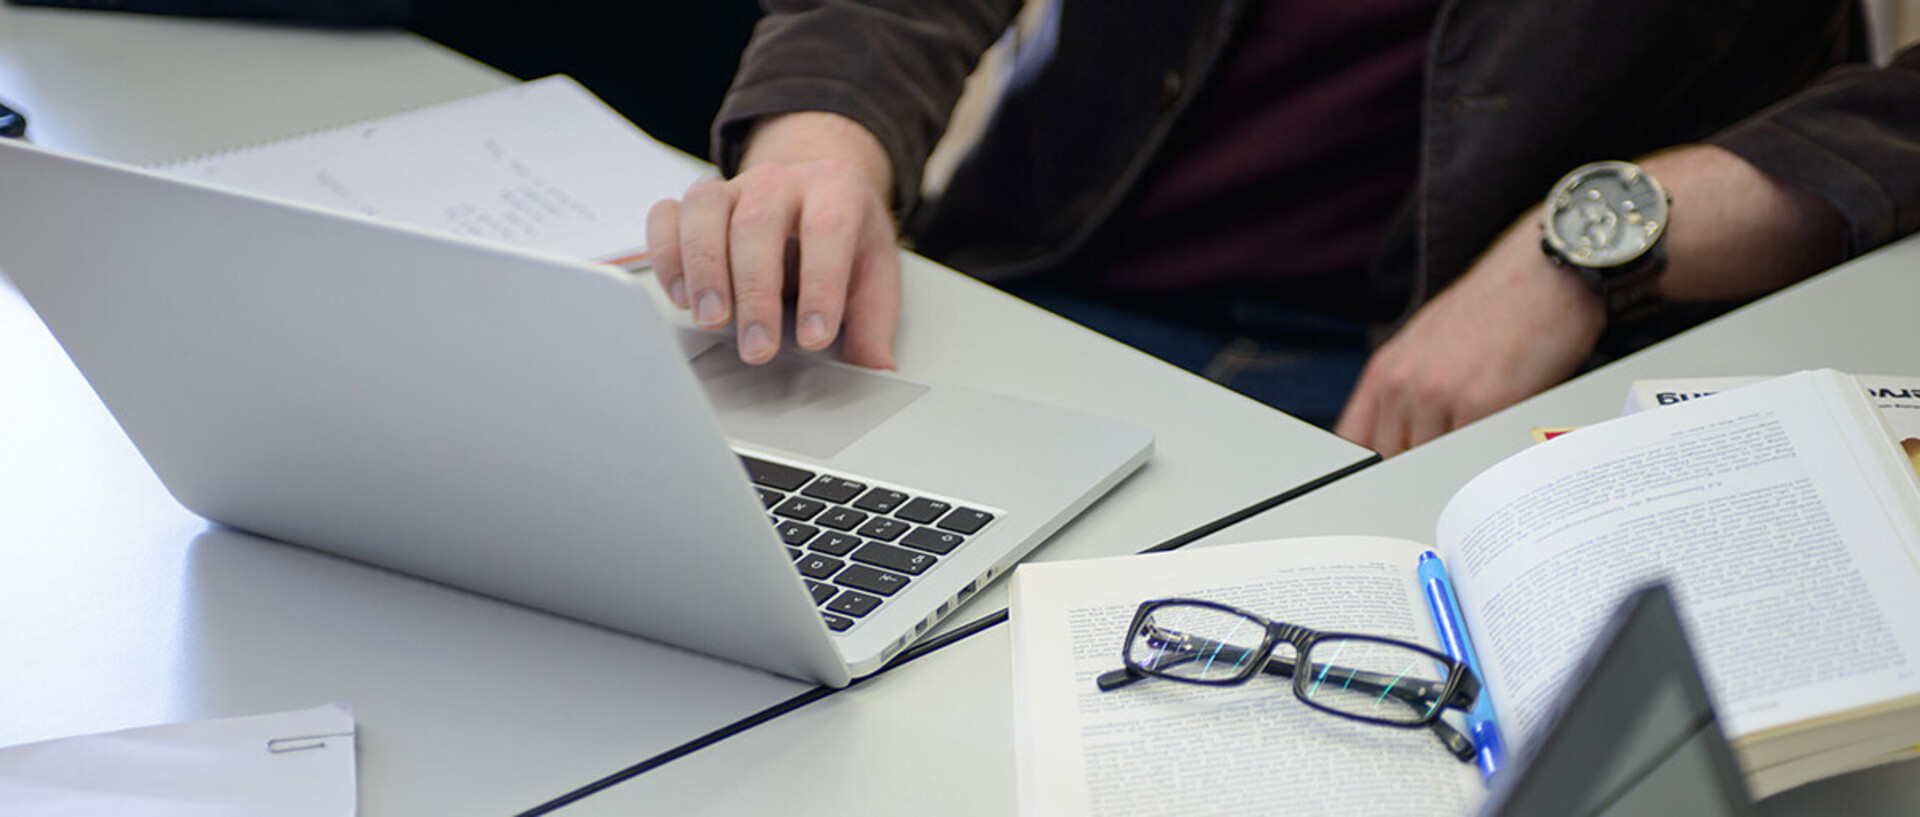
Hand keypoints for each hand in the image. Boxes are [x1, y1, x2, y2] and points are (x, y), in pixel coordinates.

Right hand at [645, 112, 900, 367]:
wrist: (816, 192)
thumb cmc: (845, 237)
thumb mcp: (874, 274)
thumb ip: (873, 321)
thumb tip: (876, 367)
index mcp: (836, 189)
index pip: (828, 229)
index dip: (821, 286)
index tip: (814, 339)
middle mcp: (780, 180)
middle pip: (757, 223)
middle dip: (754, 291)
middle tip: (756, 348)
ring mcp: (733, 187)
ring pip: (705, 210)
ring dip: (703, 269)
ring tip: (711, 321)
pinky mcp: (696, 203)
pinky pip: (667, 217)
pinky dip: (666, 257)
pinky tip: (682, 297)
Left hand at [1335, 144, 1845, 455]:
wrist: (1547, 270)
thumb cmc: (1497, 308)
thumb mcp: (1431, 343)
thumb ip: (1409, 392)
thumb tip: (1400, 446)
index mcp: (1385, 372)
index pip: (1352, 444)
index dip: (1365, 475)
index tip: (1379, 496)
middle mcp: (1403, 385)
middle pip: (1390, 464)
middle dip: (1413, 484)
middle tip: (1438, 504)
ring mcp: (1439, 396)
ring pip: (1430, 468)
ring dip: (1452, 484)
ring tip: (1478, 492)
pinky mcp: (1482, 404)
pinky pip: (1471, 459)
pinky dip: (1484, 473)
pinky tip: (1500, 473)